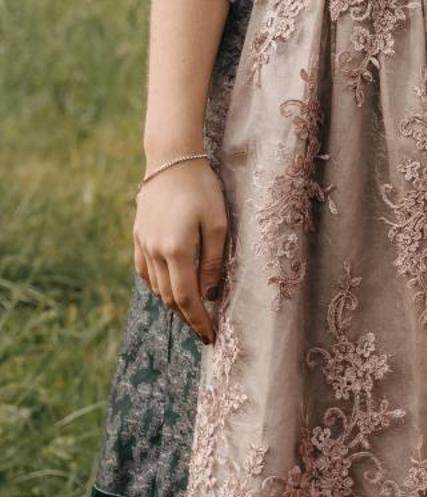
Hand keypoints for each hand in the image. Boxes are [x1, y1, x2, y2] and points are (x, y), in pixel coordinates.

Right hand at [134, 156, 227, 343]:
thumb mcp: (219, 222)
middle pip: (170, 298)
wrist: (171, 160)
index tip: (211, 336)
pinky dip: (158, 285)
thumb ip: (214, 260)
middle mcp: (155, 253)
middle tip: (204, 329)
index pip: (187, 298)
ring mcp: (142, 246)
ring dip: (174, 302)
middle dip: (188, 317)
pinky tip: (170, 287)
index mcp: (177, 250)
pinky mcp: (138, 238)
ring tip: (192, 311)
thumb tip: (209, 294)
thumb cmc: (202, 188)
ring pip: (156, 287)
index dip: (198, 320)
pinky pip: (145, 273)